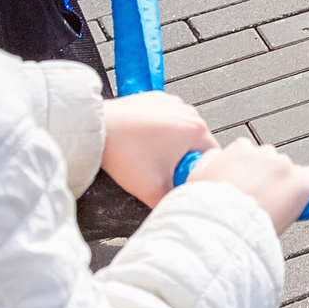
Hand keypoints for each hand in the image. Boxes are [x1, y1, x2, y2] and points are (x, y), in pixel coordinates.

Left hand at [99, 91, 212, 207]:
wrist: (96, 129)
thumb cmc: (124, 152)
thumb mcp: (153, 190)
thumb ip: (172, 202)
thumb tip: (180, 207)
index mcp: (197, 130)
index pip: (212, 159)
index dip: (197, 174)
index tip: (179, 181)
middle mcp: (188, 112)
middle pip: (196, 146)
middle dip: (182, 161)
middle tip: (161, 173)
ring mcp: (171, 103)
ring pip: (180, 133)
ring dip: (170, 147)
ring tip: (148, 158)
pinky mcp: (155, 100)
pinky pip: (164, 121)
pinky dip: (156, 133)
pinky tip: (140, 144)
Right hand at [180, 138, 308, 234]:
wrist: (222, 232)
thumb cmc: (206, 210)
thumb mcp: (194, 178)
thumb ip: (209, 161)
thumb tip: (217, 158)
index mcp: (238, 149)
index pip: (249, 153)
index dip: (248, 173)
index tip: (245, 187)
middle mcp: (263, 153)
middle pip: (270, 161)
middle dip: (266, 177)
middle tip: (257, 201)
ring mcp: (283, 167)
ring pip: (289, 172)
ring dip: (283, 186)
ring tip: (271, 208)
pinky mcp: (301, 182)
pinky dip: (307, 190)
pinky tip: (298, 202)